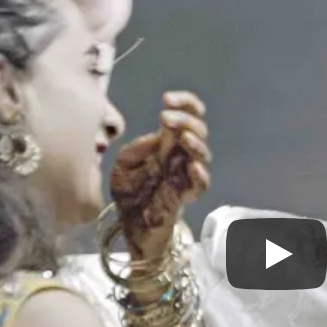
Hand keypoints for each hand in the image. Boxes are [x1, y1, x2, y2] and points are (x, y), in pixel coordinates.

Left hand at [110, 91, 210, 263]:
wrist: (129, 227)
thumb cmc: (129, 194)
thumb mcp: (123, 166)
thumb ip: (136, 149)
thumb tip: (157, 138)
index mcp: (167, 144)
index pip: (186, 116)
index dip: (184, 103)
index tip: (166, 99)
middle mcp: (180, 157)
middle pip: (198, 129)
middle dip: (185, 119)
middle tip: (164, 117)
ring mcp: (184, 176)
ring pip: (203, 154)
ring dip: (195, 142)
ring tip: (181, 137)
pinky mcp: (184, 197)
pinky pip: (202, 184)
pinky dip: (200, 174)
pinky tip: (191, 166)